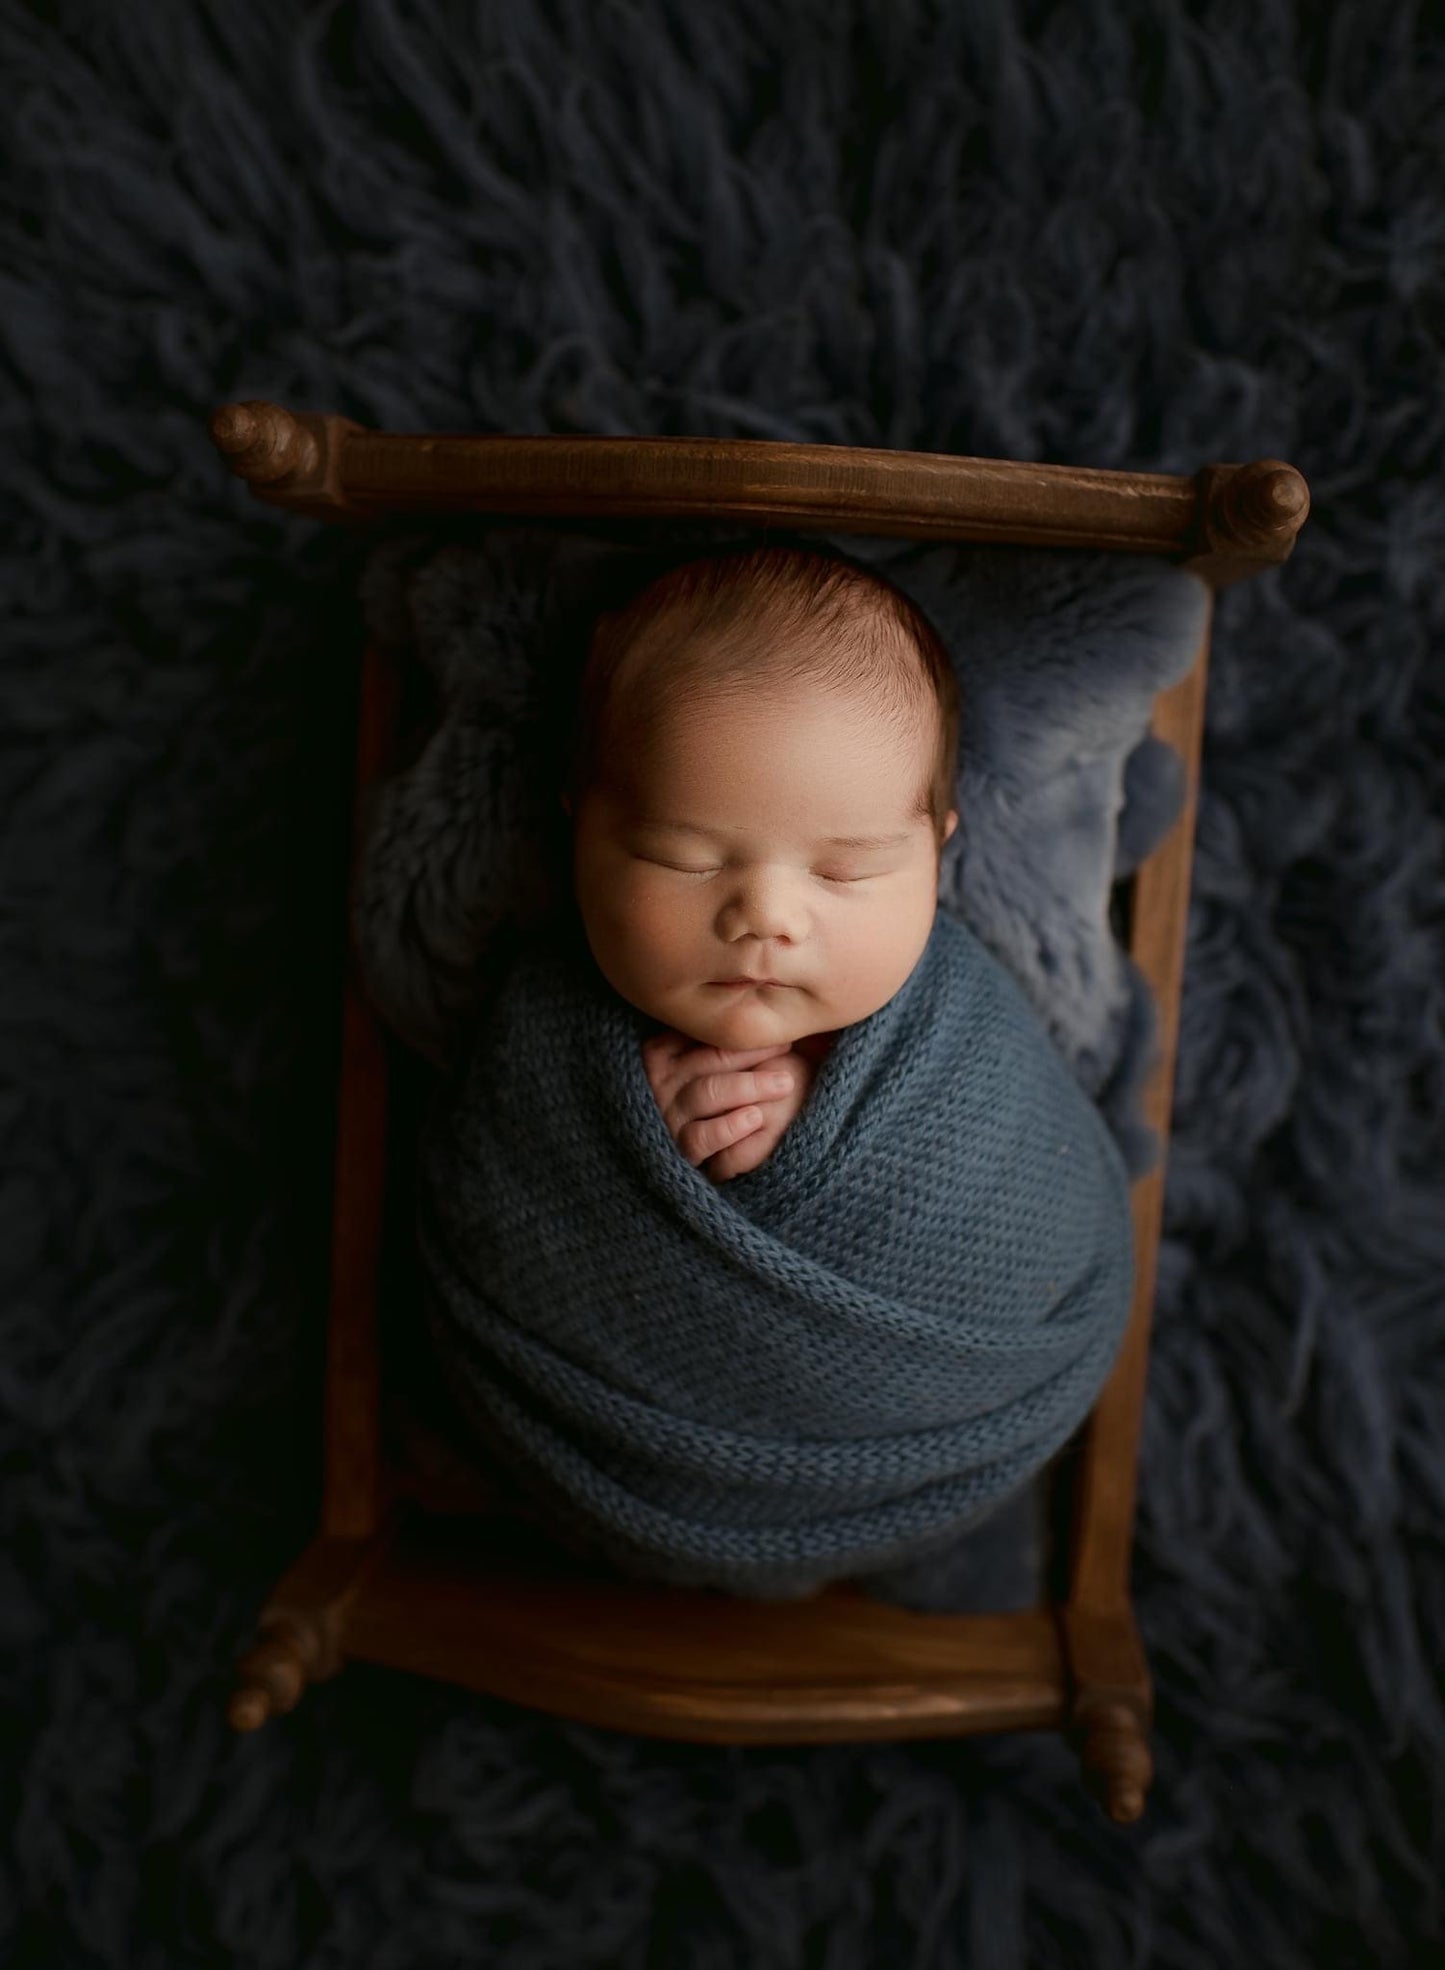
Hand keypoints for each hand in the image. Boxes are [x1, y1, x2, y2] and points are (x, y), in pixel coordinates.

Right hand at [641, 1029, 816, 1182]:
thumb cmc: (696, 1092)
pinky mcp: (678, 1150)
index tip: (773, 1027)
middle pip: (710, 1060)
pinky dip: (730, 1126)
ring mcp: (668, 1116)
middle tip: (787, 1049)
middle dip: (753, 1053)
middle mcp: (660, 1081)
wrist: (665, 1149)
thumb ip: (713, 1039)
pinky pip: (702, 1137)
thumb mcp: (692, 1061)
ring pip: (708, 1093)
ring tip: (784, 1083)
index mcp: (662, 1052)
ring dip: (750, 1086)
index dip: (742, 1030)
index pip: (704, 1035)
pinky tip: (755, 1117)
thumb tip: (753, 1005)